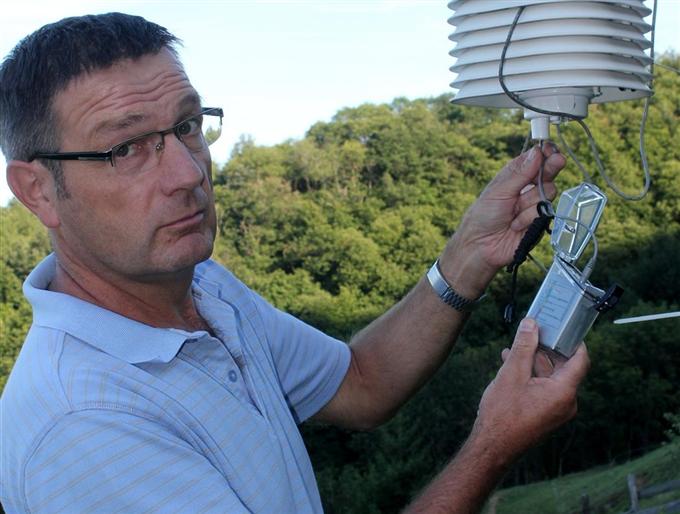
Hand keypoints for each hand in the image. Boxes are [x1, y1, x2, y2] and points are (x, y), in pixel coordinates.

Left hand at [439, 145, 565, 295]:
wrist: (482, 245)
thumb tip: (536, 152)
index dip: (545, 153)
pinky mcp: (540, 221)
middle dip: (550, 168)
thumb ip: (520, 173)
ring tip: (513, 212)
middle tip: (556, 161)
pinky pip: (544, 213)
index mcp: (514, 176)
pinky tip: (515, 224)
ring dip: (529, 202)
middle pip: (548, 172)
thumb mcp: (499, 191)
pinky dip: (528, 218)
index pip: (535, 159)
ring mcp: (535, 204)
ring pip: (548, 192)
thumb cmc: (483, 216)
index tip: (551, 149)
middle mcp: (527, 188)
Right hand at [472, 318, 589, 462]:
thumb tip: (531, 324)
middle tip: (535, 331)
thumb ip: (524, 346)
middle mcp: (565, 402)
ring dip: (534, 361)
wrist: (493, 446)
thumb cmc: (502, 414)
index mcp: (563, 392)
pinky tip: (511, 364)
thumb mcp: (512, 373)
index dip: (574, 341)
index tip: (564, 326)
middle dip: (547, 348)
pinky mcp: (545, 415)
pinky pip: (543, 389)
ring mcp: (556, 410)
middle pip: (563, 367)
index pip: (580, 360)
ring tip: (516, 347)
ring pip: (550, 378)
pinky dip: (531, 375)